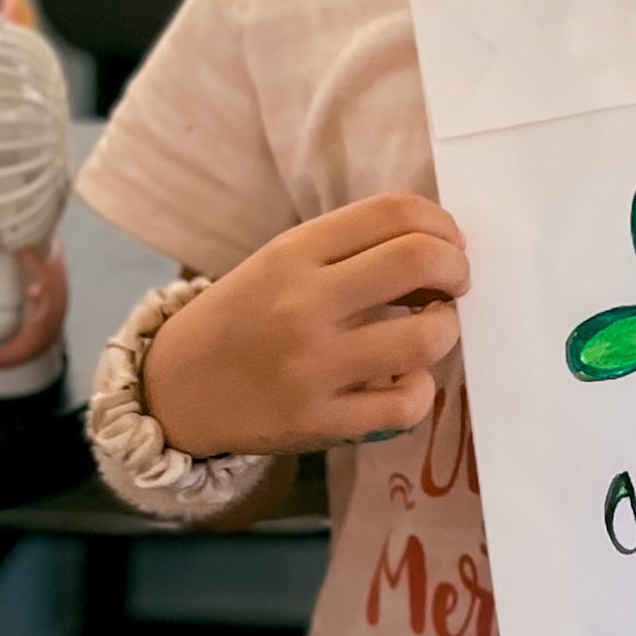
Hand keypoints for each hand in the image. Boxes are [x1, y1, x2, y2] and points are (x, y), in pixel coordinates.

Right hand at [143, 193, 468, 457]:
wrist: (178, 389)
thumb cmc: (248, 316)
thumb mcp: (283, 261)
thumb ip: (353, 247)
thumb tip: (444, 244)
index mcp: (294, 252)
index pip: (394, 212)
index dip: (441, 223)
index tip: (447, 242)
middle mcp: (302, 304)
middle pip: (419, 260)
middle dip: (457, 268)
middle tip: (452, 283)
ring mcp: (312, 367)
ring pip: (427, 337)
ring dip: (446, 327)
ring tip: (428, 328)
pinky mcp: (321, 423)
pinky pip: (408, 404)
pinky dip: (421, 389)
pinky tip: (404, 379)